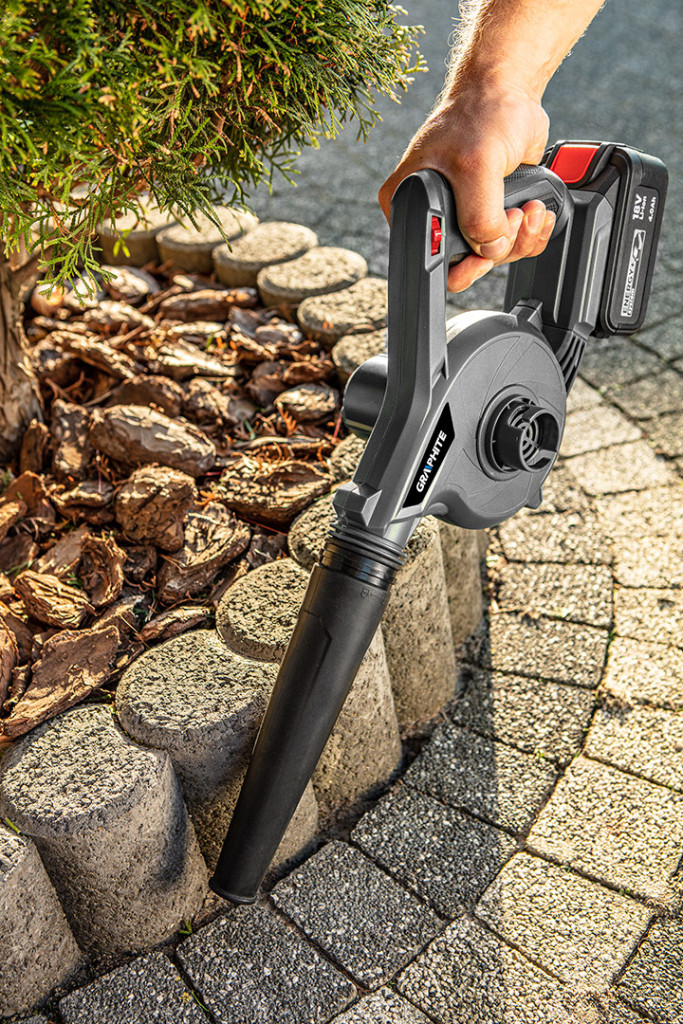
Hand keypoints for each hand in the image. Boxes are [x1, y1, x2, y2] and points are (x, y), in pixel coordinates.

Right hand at [379, 78, 555, 291]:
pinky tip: (537, 210)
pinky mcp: (492, 211)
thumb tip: (490, 248)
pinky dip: (531, 233)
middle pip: (465, 262)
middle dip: (499, 248)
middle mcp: (434, 213)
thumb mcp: (476, 165)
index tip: (485, 253)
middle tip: (514, 219)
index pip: (429, 259)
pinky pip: (512, 242)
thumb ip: (479, 215)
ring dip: (521, 237)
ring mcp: (465, 214)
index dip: (461, 266)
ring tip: (530, 207)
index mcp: (410, 203)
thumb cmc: (482, 113)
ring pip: (493, 255)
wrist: (510, 91)